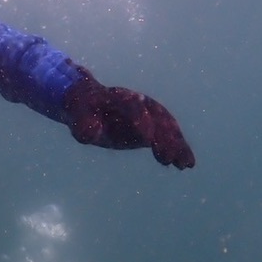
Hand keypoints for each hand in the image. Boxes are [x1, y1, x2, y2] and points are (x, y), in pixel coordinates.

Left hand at [63, 68, 195, 168]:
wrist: (88, 104)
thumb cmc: (81, 112)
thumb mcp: (76, 117)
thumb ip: (84, 124)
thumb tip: (93, 132)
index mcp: (118, 97)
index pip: (133, 105)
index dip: (141, 120)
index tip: (147, 140)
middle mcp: (138, 102)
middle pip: (157, 117)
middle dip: (165, 137)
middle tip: (168, 157)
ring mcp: (148, 113)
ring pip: (168, 127)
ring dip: (178, 145)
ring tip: (185, 164)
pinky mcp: (152, 126)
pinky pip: (169, 136)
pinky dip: (178, 148)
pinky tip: (186, 164)